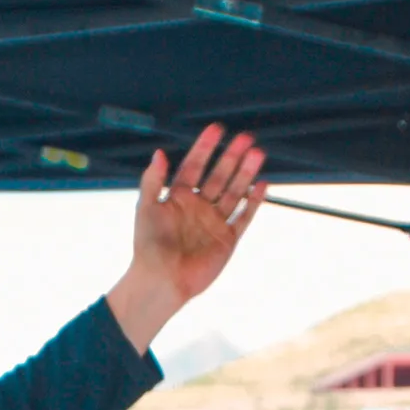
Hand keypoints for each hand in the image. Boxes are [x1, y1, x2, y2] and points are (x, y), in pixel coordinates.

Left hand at [106, 125, 266, 350]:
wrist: (162, 280)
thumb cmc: (148, 245)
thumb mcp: (146, 208)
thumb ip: (152, 180)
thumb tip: (160, 153)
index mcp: (178, 198)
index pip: (194, 166)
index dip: (205, 147)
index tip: (217, 129)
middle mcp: (198, 207)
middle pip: (219, 175)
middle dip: (231, 157)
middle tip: (246, 138)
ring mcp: (214, 222)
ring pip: (234, 192)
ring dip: (245, 173)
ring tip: (258, 153)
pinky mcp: (227, 240)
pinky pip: (244, 217)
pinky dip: (253, 202)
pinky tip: (262, 185)